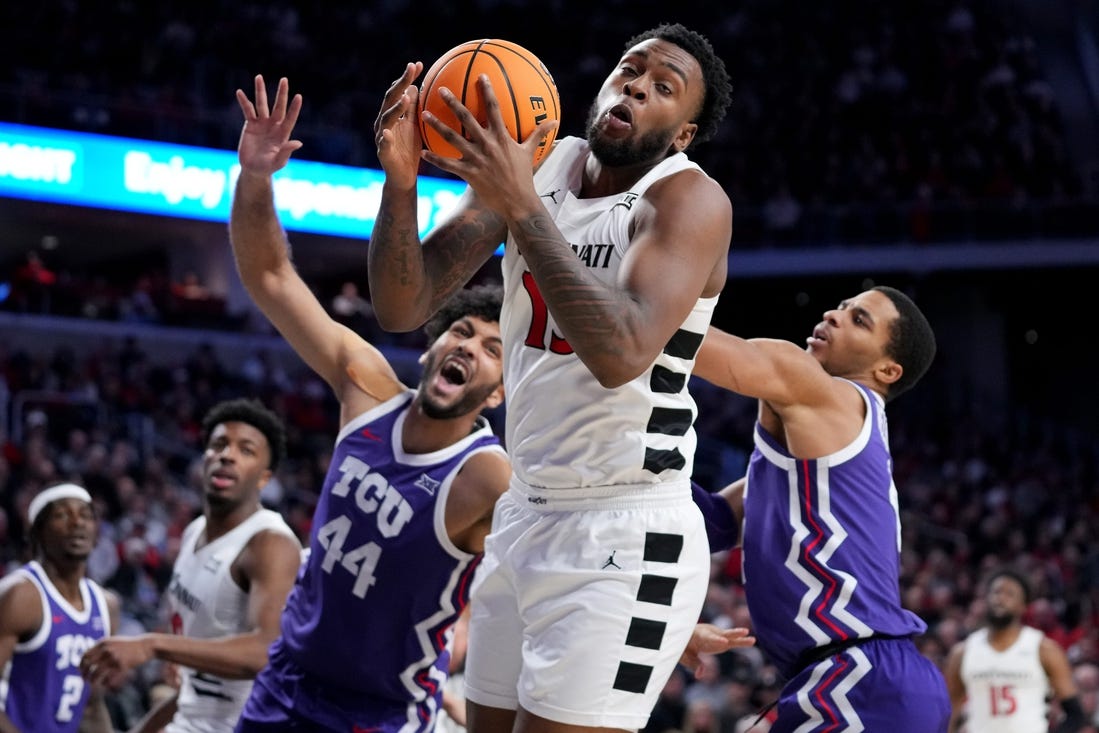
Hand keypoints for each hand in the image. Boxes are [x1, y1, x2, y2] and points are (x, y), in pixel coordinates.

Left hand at [80, 634, 155, 688]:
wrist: (145, 646)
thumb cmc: (128, 645)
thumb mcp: (113, 641)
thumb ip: (101, 647)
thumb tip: (86, 658)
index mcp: (103, 643)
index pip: (85, 656)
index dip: (81, 665)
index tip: (82, 671)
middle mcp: (107, 650)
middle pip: (89, 665)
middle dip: (84, 674)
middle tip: (85, 680)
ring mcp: (115, 658)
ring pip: (97, 673)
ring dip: (93, 680)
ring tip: (93, 684)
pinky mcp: (122, 666)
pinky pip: (109, 678)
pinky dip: (105, 683)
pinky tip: (105, 684)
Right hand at [235, 75, 303, 176]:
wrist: (252, 169)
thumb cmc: (267, 167)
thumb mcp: (277, 162)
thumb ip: (286, 152)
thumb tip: (299, 143)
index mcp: (283, 134)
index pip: (290, 118)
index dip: (294, 108)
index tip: (298, 96)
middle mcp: (273, 125)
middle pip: (278, 107)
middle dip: (281, 94)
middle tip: (284, 79)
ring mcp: (262, 123)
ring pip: (261, 104)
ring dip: (260, 91)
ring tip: (259, 77)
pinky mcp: (250, 124)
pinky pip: (247, 110)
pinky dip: (243, 102)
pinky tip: (239, 92)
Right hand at [374, 62, 425, 190]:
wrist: (403, 176)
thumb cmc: (410, 149)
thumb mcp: (415, 126)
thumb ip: (414, 108)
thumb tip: (417, 86)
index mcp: (393, 114)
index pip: (398, 91)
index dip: (406, 77)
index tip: (417, 64)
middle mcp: (384, 122)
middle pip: (390, 98)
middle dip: (400, 83)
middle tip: (411, 69)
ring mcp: (381, 136)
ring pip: (386, 118)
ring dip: (396, 107)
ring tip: (406, 98)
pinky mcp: (382, 152)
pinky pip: (382, 144)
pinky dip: (384, 138)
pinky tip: (387, 132)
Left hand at [421, 74, 556, 218]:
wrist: (518, 202)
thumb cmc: (524, 177)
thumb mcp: (531, 152)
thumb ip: (539, 134)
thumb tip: (555, 121)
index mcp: (502, 137)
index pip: (494, 108)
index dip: (488, 91)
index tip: (481, 76)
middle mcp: (487, 145)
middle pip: (467, 118)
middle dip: (453, 102)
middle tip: (440, 89)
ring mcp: (477, 159)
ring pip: (452, 138)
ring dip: (437, 125)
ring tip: (423, 114)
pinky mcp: (469, 173)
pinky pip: (448, 164)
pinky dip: (435, 158)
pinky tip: (422, 152)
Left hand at [679, 623, 755, 678]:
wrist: (685, 632)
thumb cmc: (683, 645)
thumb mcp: (685, 656)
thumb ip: (694, 664)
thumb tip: (700, 676)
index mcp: (698, 635)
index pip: (708, 638)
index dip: (715, 640)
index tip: (723, 641)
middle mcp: (709, 632)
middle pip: (720, 634)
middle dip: (731, 635)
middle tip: (743, 633)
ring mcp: (716, 634)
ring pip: (729, 636)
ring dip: (739, 637)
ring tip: (752, 640)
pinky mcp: (722, 638)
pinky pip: (732, 639)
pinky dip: (741, 640)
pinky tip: (752, 641)